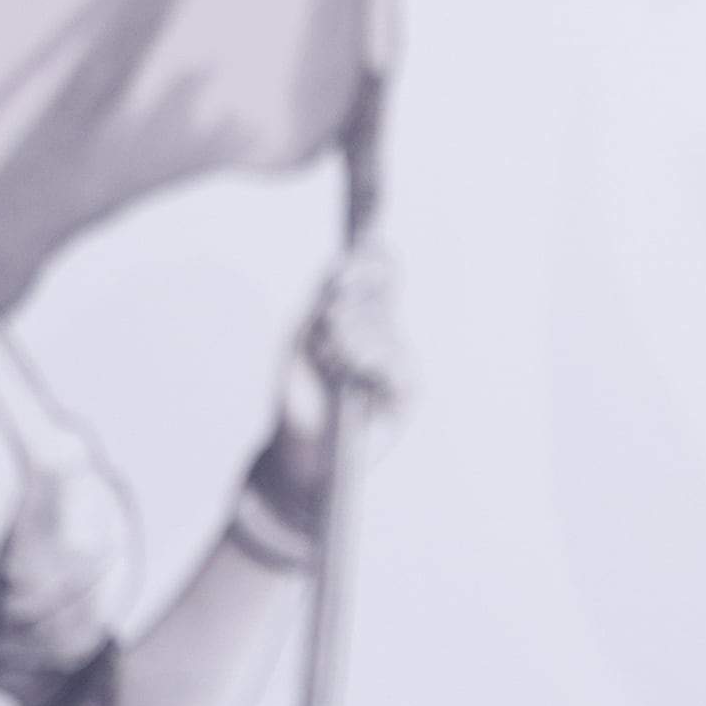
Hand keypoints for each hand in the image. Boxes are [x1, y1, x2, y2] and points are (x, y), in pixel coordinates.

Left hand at [256, 234, 404, 522]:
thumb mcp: (301, 337)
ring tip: (331, 362)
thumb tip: (345, 266)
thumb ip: (324, 300)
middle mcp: (383, 331)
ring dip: (349, 335)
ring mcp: (397, 360)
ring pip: (382, 322)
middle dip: (347, 300)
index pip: (379, 268)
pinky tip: (352, 368)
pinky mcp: (406, 392)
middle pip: (381, 287)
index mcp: (360, 313)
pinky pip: (397, 359)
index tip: (352, 254)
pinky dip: (370, 356)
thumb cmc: (299, 396)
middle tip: (326, 328)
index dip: (370, 256)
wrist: (298, 452)